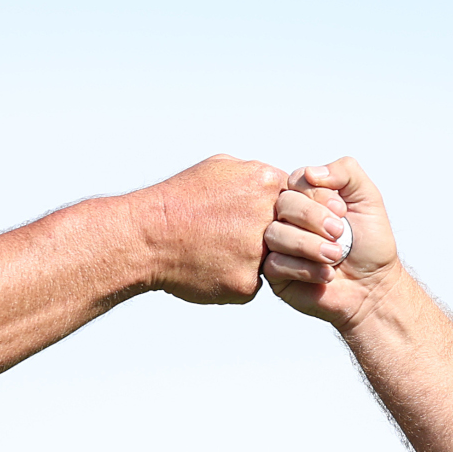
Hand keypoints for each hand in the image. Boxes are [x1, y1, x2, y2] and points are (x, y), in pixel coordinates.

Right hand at [131, 155, 288, 303]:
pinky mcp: (246, 283)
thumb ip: (256, 175)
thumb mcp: (220, 168)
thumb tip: (277, 181)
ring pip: (280, 261)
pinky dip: (239, 278)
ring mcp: (258, 253)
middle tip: (296, 247)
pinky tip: (215, 269)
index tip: (290, 221)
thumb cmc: (179, 199)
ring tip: (242, 257)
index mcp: (265, 183)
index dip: (301, 212)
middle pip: (302, 232)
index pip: (303, 199)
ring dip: (273, 263)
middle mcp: (267, 216)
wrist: (146, 236)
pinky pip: (255, 283)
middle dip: (306, 241)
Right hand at [263, 158, 397, 325]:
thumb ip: (346, 171)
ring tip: (336, 255)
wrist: (374, 285)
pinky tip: (326, 274)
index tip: (342, 211)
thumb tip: (310, 172)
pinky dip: (306, 269)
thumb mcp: (368, 197)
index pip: (295, 181)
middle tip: (339, 233)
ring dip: (311, 245)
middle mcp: (287, 219)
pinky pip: (275, 264)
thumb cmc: (370, 243)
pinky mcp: (275, 274)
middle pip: (283, 204)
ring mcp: (278, 245)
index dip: (318, 195)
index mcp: (305, 197)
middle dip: (314, 218)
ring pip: (276, 234)